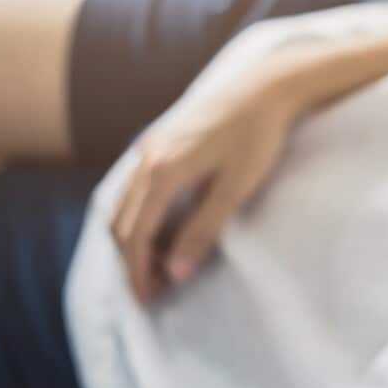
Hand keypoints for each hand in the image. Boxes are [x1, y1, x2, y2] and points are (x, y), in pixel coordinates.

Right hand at [111, 80, 294, 304]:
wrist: (265, 87)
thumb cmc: (257, 137)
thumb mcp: (236, 188)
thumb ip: (203, 230)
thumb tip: (176, 273)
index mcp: (163, 171)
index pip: (136, 235)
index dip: (138, 271)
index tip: (149, 300)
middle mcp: (147, 157)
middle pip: (122, 223)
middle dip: (132, 261)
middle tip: (153, 291)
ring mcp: (150, 146)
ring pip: (124, 204)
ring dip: (134, 239)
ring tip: (158, 266)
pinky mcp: (160, 140)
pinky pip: (136, 186)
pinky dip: (140, 215)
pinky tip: (163, 230)